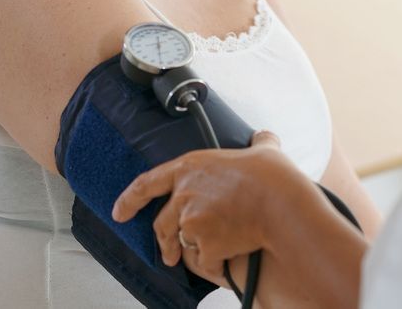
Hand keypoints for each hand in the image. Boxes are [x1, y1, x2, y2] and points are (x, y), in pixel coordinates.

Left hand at [111, 130, 314, 279]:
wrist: (281, 205)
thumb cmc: (272, 177)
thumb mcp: (264, 151)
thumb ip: (259, 143)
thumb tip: (264, 138)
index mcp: (191, 167)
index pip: (147, 183)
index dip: (130, 199)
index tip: (120, 212)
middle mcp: (185, 194)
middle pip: (162, 223)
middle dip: (164, 242)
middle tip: (170, 255)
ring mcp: (191, 221)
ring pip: (186, 242)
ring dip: (197, 248)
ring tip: (214, 251)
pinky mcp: (204, 244)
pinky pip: (205, 260)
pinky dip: (216, 263)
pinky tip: (231, 257)